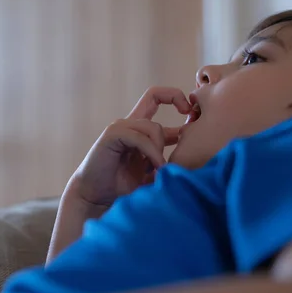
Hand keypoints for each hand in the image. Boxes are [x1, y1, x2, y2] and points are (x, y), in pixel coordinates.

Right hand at [67, 86, 191, 205]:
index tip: (191, 113)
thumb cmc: (123, 186)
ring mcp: (120, 127)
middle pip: (155, 94)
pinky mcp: (112, 136)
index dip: (176, 97)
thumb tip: (196, 152)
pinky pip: (139, 137)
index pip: (158, 97)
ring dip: (161, 147)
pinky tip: (155, 168)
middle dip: (177, 100)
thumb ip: (170, 158)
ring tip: (162, 168)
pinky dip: (151, 152)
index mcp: (140, 128)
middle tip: (190, 124)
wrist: (96, 198)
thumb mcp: (154, 170)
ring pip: (152, 125)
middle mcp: (130, 123)